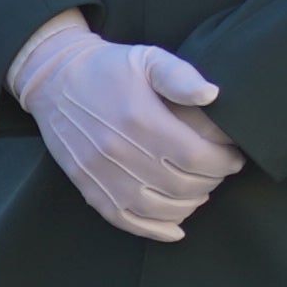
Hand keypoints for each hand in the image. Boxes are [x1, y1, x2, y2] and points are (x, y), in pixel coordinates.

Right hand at [12, 18, 243, 242]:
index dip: (224, 163)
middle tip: (217, 171)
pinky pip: (125, 219)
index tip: (233, 157)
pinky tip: (174, 227)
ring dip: (189, 205)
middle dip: (211, 182)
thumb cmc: (108, 68)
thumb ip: (180, 75)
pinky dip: (154, 229)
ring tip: (198, 190)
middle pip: (183, 186)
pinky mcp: (87, 185)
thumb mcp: (146, 57)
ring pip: (159, 208)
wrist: (53, 80)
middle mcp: (119, 150)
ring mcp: (100, 172)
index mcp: (140, 119)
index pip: (198, 158)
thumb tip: (211, 95)